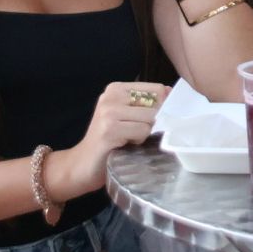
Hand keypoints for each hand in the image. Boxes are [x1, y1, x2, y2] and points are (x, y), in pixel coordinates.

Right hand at [50, 81, 166, 198]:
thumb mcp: (126, 115)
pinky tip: (123, 144)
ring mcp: (109, 112)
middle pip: (155, 104)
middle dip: (152, 122)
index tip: (151, 119)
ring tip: (127, 138)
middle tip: (134, 131)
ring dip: (144, 133)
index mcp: (116, 88)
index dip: (162, 105)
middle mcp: (111, 96)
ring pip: (150, 119)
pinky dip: (138, 141)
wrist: (83, 163)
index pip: (155, 89)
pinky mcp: (110, 129)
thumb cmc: (108, 140)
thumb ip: (145, 102)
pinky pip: (142, 131)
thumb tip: (169, 91)